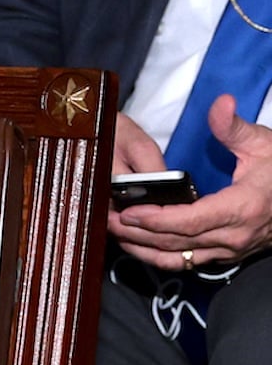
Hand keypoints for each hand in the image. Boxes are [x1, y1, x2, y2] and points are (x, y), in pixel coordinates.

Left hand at [109, 95, 271, 269]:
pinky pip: (188, 262)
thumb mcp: (263, 144)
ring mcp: (230, 249)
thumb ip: (233, 126)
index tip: (128, 211)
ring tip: (115, 233)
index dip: (156, 219)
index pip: (190, 221)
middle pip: (177, 242)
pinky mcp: (226, 254)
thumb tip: (220, 103)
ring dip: (144, 249)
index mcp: (241, 208)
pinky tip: (139, 245)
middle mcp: (234, 235)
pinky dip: (161, 256)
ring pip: (179, 258)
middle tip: (108, 219)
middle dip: (138, 233)